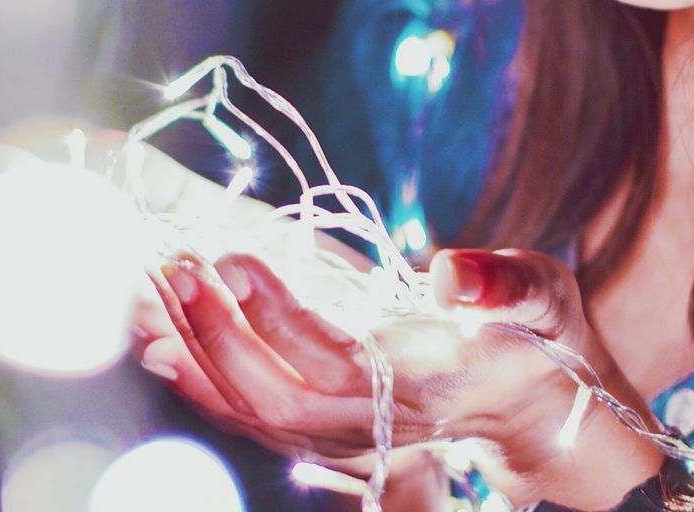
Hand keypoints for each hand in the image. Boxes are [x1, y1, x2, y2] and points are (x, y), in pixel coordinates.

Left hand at [138, 246, 664, 510]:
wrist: (546, 411)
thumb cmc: (546, 344)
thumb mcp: (547, 300)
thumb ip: (509, 284)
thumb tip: (453, 270)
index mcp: (428, 385)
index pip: (337, 362)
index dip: (279, 318)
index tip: (233, 259)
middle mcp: (379, 422)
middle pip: (277, 401)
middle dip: (216, 338)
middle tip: (173, 269)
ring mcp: (349, 435)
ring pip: (255, 418)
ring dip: (196, 361)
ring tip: (146, 304)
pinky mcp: (330, 429)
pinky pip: (255, 418)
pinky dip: (204, 383)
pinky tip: (165, 343)